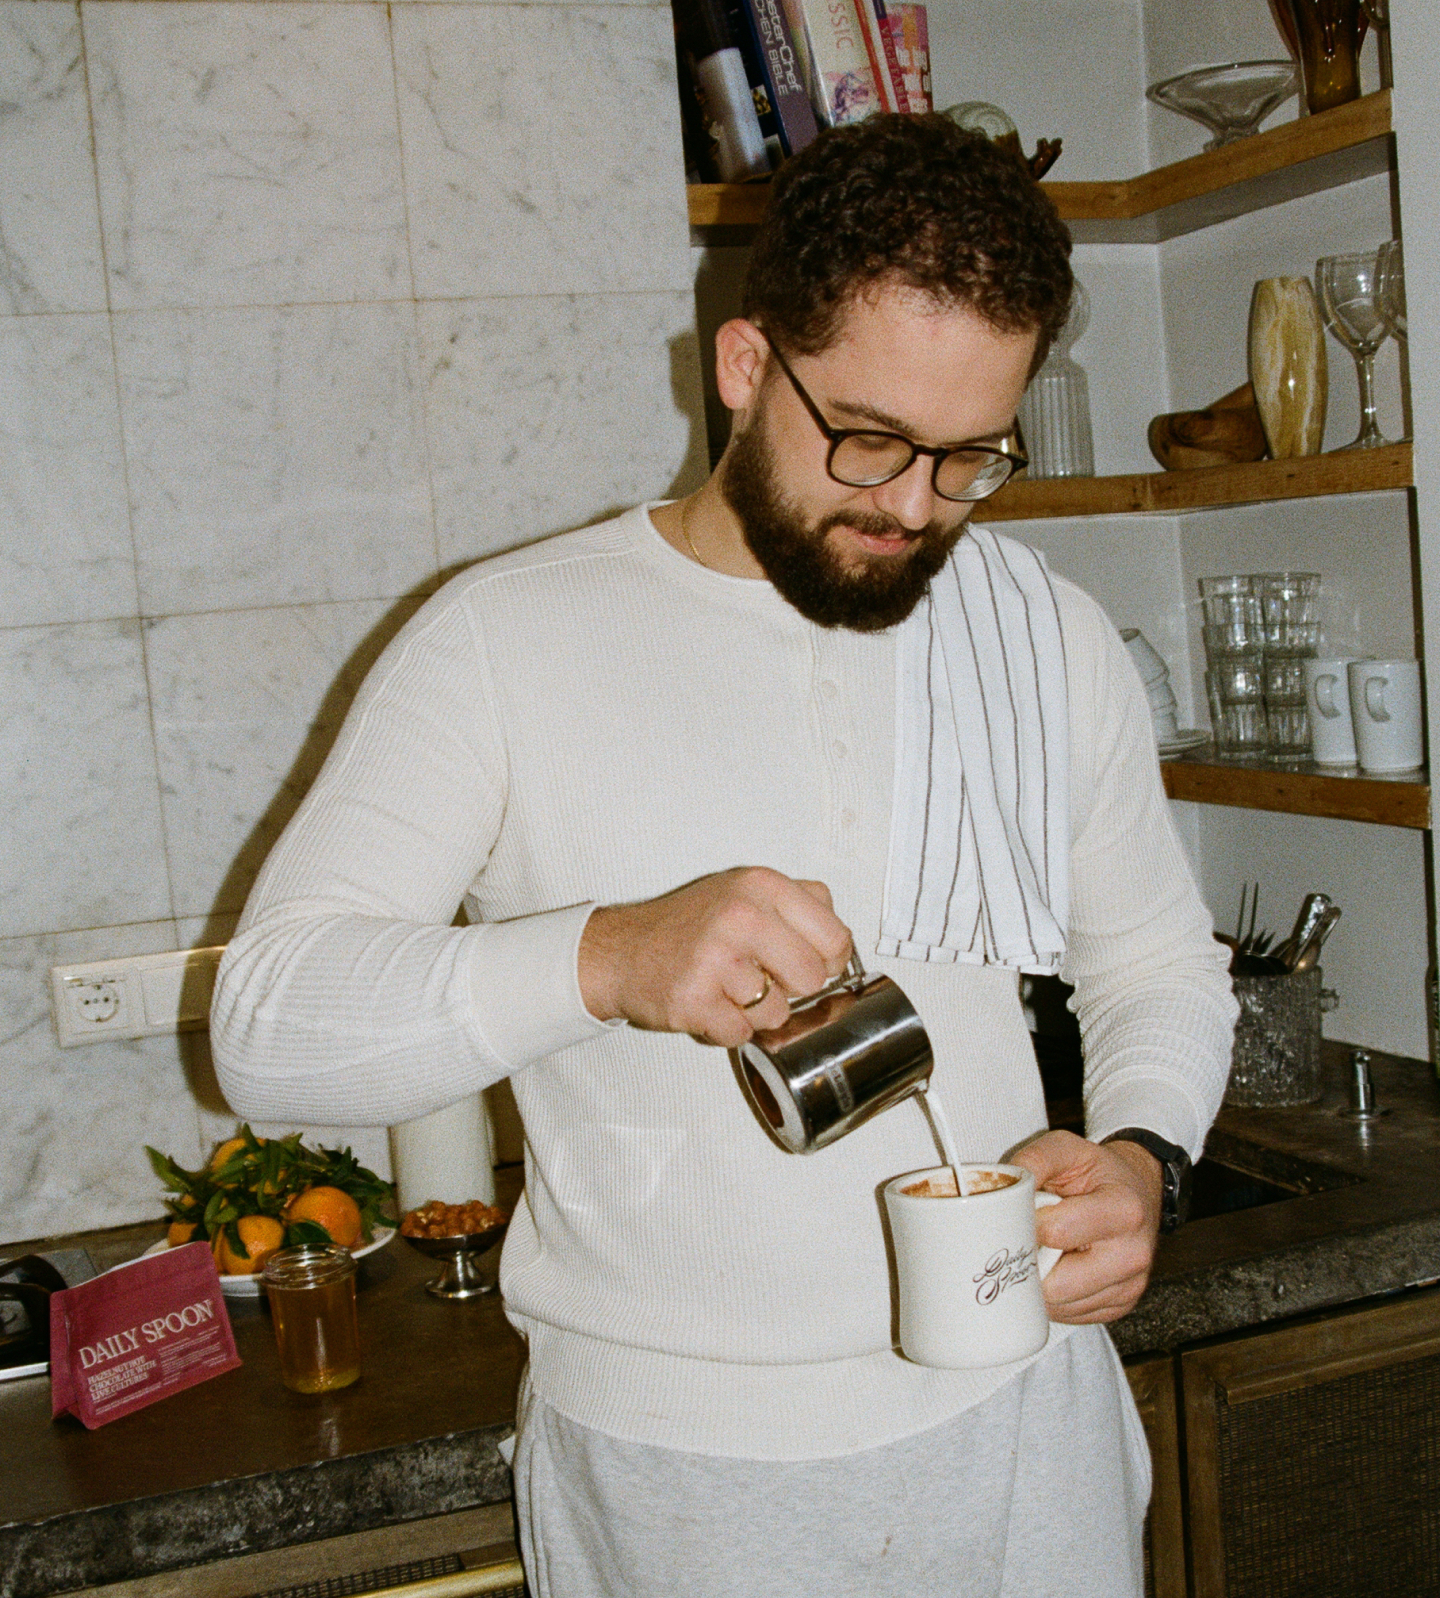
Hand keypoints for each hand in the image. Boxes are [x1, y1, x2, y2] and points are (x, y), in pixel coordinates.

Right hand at [578, 867, 852, 1047]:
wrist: (621, 950)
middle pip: (812, 979)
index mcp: (762, 886)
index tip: (807, 963)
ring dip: (755, 1011)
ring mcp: (716, 959)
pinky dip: (726, 1028)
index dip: (828, 961)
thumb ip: (798, 903)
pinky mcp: (694, 999)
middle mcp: (741, 916)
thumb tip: (840, 942)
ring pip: (778, 1012)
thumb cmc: (688, 925)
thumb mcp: (744, 890)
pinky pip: (741, 1034)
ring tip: (727, 989)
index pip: (835, 937)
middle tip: (761, 977)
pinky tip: (709, 1004)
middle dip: (790, 988)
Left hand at [1009, 1129, 1163, 1324]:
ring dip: (1040, 1283)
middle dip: (1030, 1264)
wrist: (1137, 1192)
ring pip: (1059, 1305)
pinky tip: (1058, 1267)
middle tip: (1025, 1240)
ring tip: (1046, 1251)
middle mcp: (1133, 1254)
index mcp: (1123, 1210)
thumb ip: (1034, 1159)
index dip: (1028, 1224)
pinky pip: (1070, 1316)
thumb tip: (1004, 1188)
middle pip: (1057, 1284)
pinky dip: (1055, 1296)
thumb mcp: (1067, 1148)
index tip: (1023, 1215)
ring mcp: (1130, 1287)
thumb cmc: (1097, 1172)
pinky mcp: (1121, 1307)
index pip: (1056, 1232)